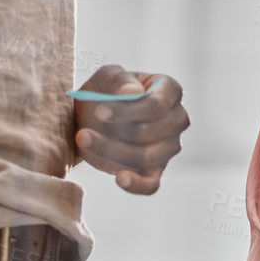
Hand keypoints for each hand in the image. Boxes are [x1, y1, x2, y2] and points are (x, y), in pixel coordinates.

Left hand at [72, 66, 188, 193]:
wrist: (92, 116)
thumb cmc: (105, 90)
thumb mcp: (108, 76)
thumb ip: (121, 80)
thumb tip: (133, 92)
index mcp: (171, 91)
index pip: (157, 104)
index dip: (129, 110)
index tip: (99, 112)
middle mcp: (177, 119)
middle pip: (149, 133)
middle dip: (114, 133)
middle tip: (82, 132)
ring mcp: (169, 147)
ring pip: (145, 157)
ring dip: (110, 152)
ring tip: (83, 142)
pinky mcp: (155, 171)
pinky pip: (151, 184)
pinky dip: (136, 184)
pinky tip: (120, 178)